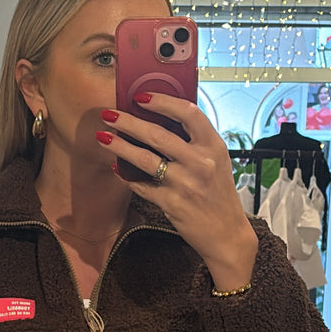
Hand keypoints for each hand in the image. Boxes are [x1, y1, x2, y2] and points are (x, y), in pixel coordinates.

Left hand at [100, 96, 257, 289]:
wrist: (227, 234)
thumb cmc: (218, 194)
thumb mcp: (217, 161)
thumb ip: (196, 141)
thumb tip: (161, 118)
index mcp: (214, 146)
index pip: (188, 113)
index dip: (162, 102)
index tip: (140, 97)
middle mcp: (201, 162)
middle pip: (158, 134)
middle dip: (128, 122)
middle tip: (109, 114)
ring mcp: (186, 184)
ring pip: (145, 159)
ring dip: (120, 146)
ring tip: (103, 137)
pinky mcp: (173, 203)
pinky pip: (142, 186)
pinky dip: (127, 177)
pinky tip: (116, 169)